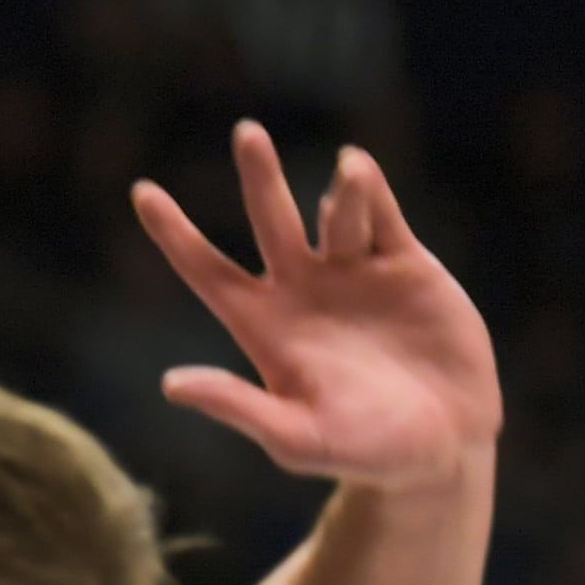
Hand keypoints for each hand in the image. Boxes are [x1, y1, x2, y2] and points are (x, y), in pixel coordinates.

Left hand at [135, 121, 503, 490]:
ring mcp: (354, 274)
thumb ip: (238, 408)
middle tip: (247, 131)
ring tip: (349, 173)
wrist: (443, 448)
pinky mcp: (407, 268)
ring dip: (342, 192)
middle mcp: (303, 289)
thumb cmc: (362, 453)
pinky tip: (359, 171)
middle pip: (270, 219)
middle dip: (259, 175)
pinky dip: (371, 193)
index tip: (141, 191)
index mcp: (264, 324)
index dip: (174, 232)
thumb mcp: (297, 438)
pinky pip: (383, 219)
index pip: (206, 270)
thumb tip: (171, 386)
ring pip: (336, 213)